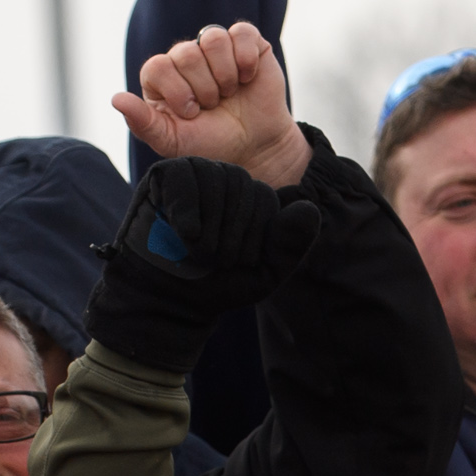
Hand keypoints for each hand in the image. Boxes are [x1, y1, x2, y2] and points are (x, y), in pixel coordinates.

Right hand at [89, 151, 327, 373]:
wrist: (169, 300)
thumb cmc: (216, 285)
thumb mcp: (264, 272)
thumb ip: (290, 243)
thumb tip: (310, 208)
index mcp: (250, 199)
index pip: (264, 198)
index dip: (253, 237)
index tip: (237, 264)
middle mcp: (225, 180)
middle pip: (241, 184)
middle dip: (230, 232)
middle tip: (214, 261)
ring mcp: (195, 175)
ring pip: (214, 178)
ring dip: (208, 225)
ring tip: (196, 252)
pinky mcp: (164, 177)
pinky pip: (184, 177)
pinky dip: (186, 208)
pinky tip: (186, 233)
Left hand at [110, 23, 310, 187]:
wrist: (255, 148)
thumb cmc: (210, 143)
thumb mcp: (172, 141)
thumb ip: (142, 122)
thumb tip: (116, 99)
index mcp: (161, 77)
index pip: (157, 66)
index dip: (177, 91)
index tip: (192, 113)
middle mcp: (185, 57)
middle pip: (186, 53)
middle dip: (204, 88)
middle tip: (214, 105)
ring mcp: (215, 48)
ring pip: (212, 38)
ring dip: (225, 75)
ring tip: (230, 92)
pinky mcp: (246, 44)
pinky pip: (241, 32)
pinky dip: (246, 59)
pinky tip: (247, 78)